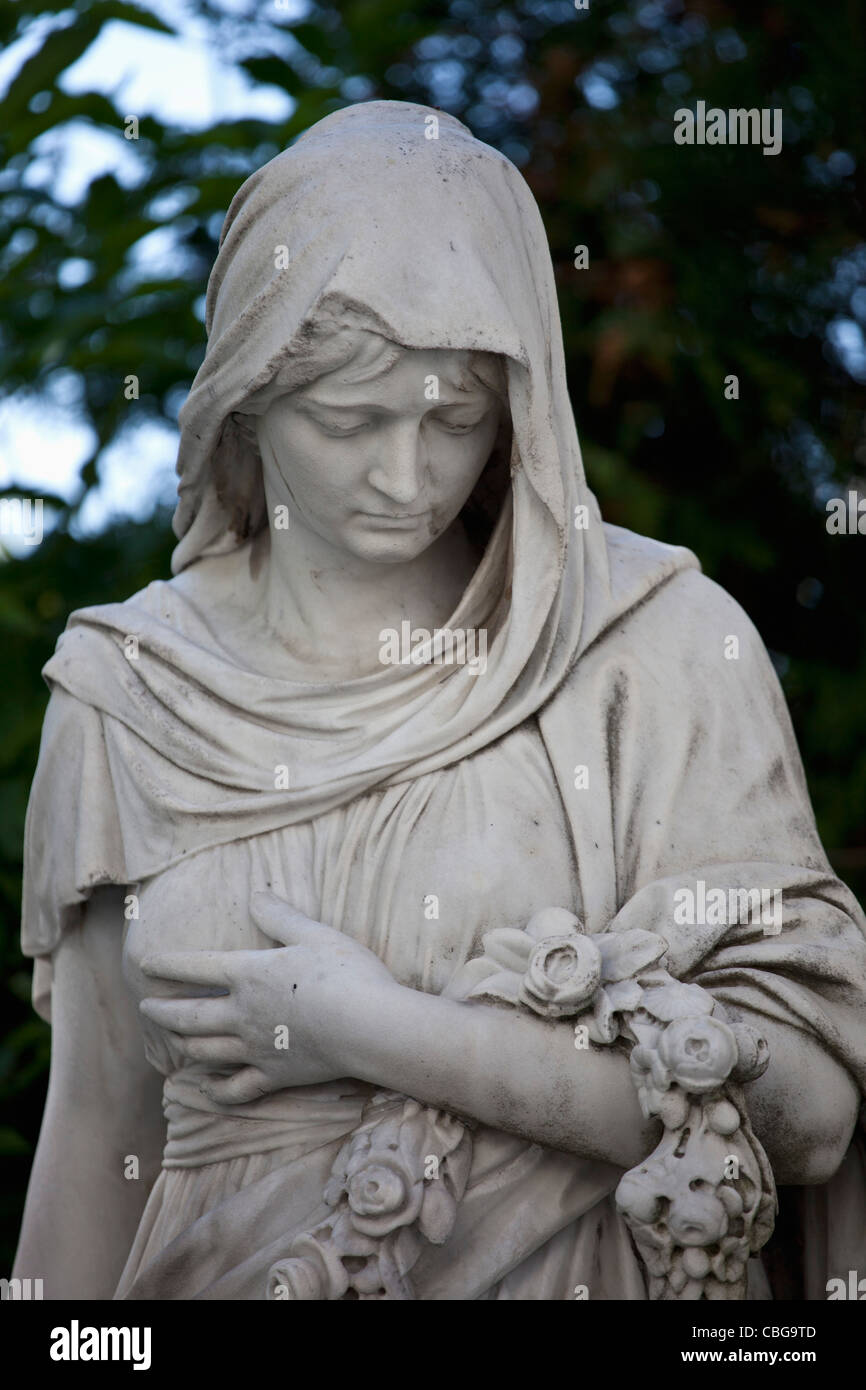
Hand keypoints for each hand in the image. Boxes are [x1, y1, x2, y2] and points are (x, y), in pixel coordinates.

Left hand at [139, 891, 397, 1104]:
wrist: (366, 1026)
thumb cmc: (344, 973)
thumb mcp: (314, 934)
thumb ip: (281, 917)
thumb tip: (256, 894)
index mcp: (249, 974)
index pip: (196, 967)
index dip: (168, 964)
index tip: (145, 964)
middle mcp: (242, 1013)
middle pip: (190, 1015)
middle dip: (163, 1011)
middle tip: (145, 1008)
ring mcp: (255, 1048)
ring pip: (204, 1050)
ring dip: (182, 1044)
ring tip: (171, 1040)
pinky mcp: (274, 1075)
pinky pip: (236, 1088)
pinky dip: (217, 1090)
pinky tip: (206, 1088)